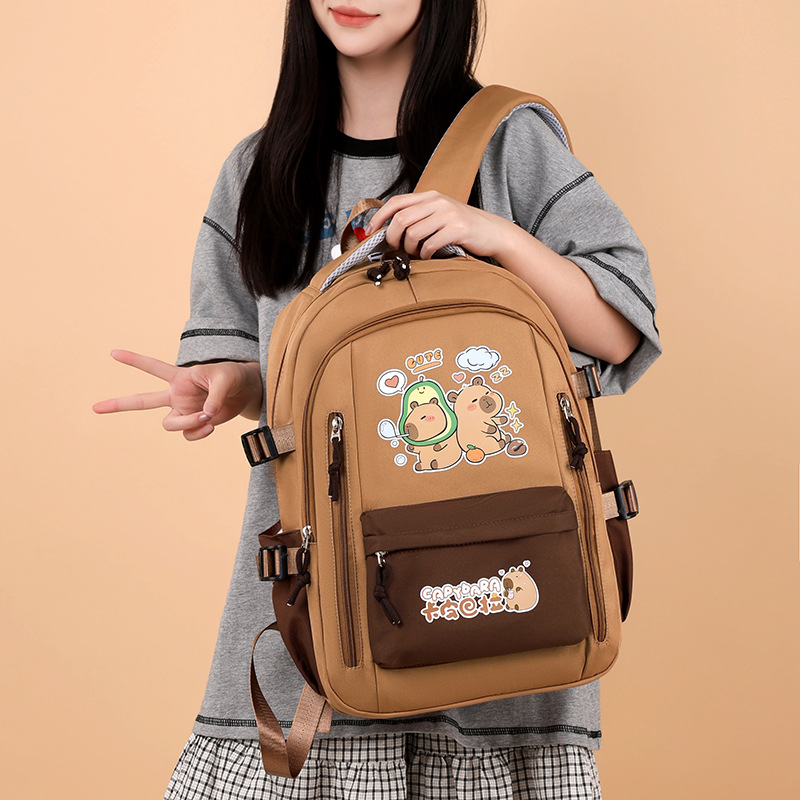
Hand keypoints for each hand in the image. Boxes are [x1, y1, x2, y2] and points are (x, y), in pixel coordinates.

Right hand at [93, 350, 262, 440]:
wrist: (247, 392)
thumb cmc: (234, 377)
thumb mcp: (225, 379)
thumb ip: (214, 396)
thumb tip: (205, 415)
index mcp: (180, 377)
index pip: (153, 368)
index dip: (134, 361)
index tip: (113, 352)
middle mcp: (176, 395)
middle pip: (142, 400)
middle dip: (119, 404)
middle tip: (95, 407)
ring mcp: (184, 411)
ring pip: (169, 425)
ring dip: (186, 423)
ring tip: (207, 415)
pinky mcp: (194, 423)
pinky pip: (189, 434)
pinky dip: (199, 432)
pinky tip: (211, 424)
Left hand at [365, 191, 514, 260]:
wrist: (493, 231)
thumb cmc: (463, 227)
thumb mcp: (440, 213)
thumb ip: (419, 216)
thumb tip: (390, 230)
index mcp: (430, 196)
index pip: (396, 202)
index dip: (379, 216)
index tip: (370, 231)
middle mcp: (438, 201)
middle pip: (401, 219)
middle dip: (392, 238)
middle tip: (396, 249)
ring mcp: (448, 214)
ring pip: (413, 234)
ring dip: (410, 249)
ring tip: (416, 254)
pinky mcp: (457, 229)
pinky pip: (430, 245)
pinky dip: (425, 255)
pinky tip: (429, 257)